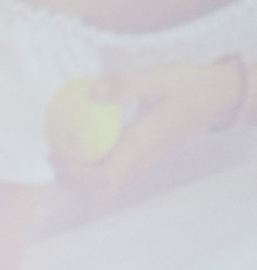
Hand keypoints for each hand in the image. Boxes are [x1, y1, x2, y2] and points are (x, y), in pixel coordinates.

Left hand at [57, 64, 243, 198]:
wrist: (215, 97)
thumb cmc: (187, 85)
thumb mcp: (159, 77)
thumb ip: (125, 83)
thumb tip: (91, 91)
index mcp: (140, 146)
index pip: (103, 176)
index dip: (74, 172)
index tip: (56, 153)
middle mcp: (139, 162)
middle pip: (97, 191)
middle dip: (69, 180)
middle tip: (53, 154)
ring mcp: (140, 166)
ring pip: (102, 189)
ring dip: (77, 180)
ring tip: (62, 155)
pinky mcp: (140, 162)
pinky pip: (110, 178)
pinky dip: (89, 173)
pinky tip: (81, 149)